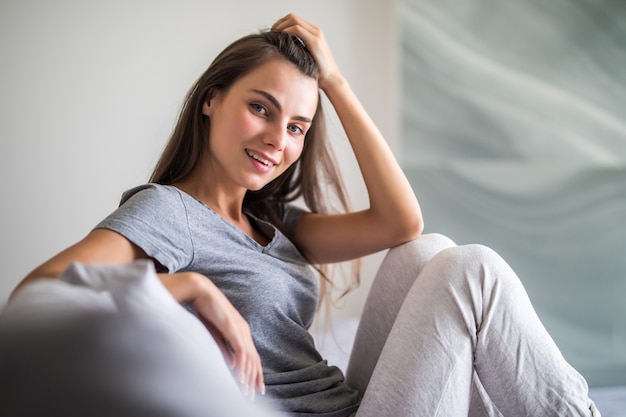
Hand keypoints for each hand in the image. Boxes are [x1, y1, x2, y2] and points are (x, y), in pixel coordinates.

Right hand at [159, 272, 263, 398]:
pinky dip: (242, 364)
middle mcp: (244, 331)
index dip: (255, 372)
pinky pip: (240, 349)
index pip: (252, 356)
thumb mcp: (217, 334)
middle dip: (255, 378)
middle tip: (255, 395)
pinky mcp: (232, 327)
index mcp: (242, 331)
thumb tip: (234, 365)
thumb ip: (225, 349)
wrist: (201, 292)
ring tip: (247, 390)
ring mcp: (240, 329)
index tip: (256, 387)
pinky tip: (240, 375)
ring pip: (249, 357)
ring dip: (248, 375)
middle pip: (254, 359)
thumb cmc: (207, 311)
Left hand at [271, 14, 343, 91]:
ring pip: (293, 20)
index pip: (293, 20)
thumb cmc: (318, 73)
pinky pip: (296, 29)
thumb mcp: (305, 58)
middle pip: (292, 17)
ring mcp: (316, 35)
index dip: (281, 24)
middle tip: (271, 33)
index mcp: (313, 33)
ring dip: (281, 26)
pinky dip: (286, 31)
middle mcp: (315, 31)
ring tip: (274, 36)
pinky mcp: (315, 41)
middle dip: (279, 23)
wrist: (331, 80)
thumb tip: (281, 49)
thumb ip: (297, 50)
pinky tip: (281, 40)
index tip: (273, 34)